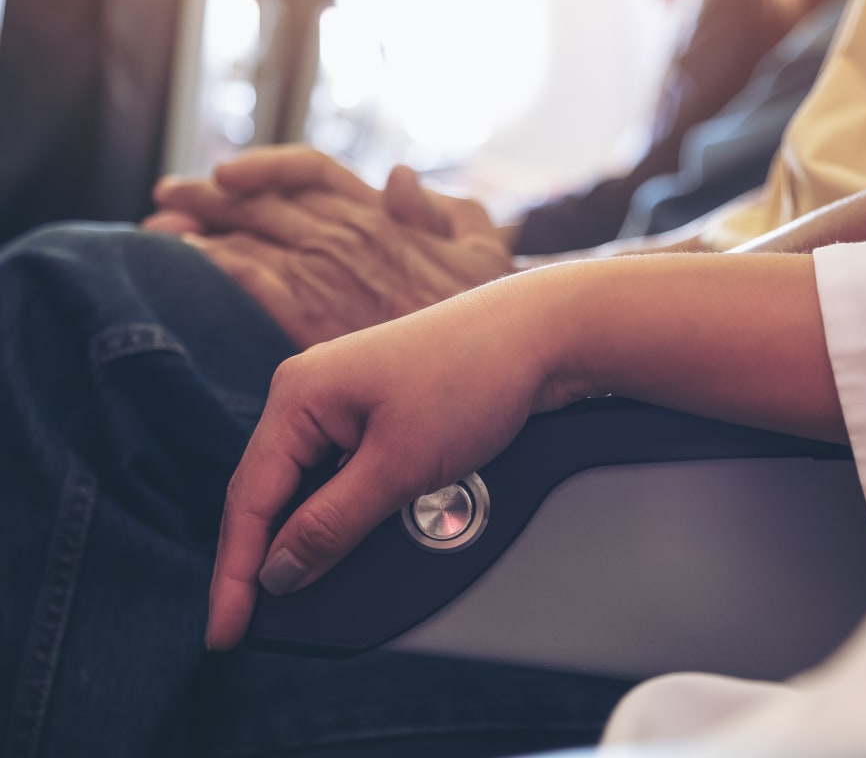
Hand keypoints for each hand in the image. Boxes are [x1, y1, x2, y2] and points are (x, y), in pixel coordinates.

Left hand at [146, 152, 514, 345]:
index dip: (267, 165)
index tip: (228, 171)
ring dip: (198, 229)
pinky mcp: (317, 316)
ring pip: (248, 235)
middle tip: (168, 197)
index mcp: (383, 212)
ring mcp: (331, 273)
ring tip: (161, 229)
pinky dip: (215, 269)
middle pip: (263, 200)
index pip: (312, 171)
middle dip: (209, 195)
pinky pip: (251, 281)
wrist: (505, 346)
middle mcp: (350, 234)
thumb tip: (399, 177)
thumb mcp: (483, 242)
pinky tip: (189, 269)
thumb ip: (441, 208)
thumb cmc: (495, 301)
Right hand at [205, 274, 581, 650]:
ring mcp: (346, 400)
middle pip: (267, 492)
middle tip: (246, 624)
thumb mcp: (399, 466)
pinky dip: (336, 510)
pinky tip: (337, 542)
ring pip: (306, 484)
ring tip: (289, 592)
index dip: (234, 573)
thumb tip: (280, 572)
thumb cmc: (474, 376)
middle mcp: (313, 392)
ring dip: (301, 534)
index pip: (249, 499)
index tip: (225, 630)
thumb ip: (332, 524)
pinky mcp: (379, 410)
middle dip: (257, 559)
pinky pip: (338, 471)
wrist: (542, 334)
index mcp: (299, 395)